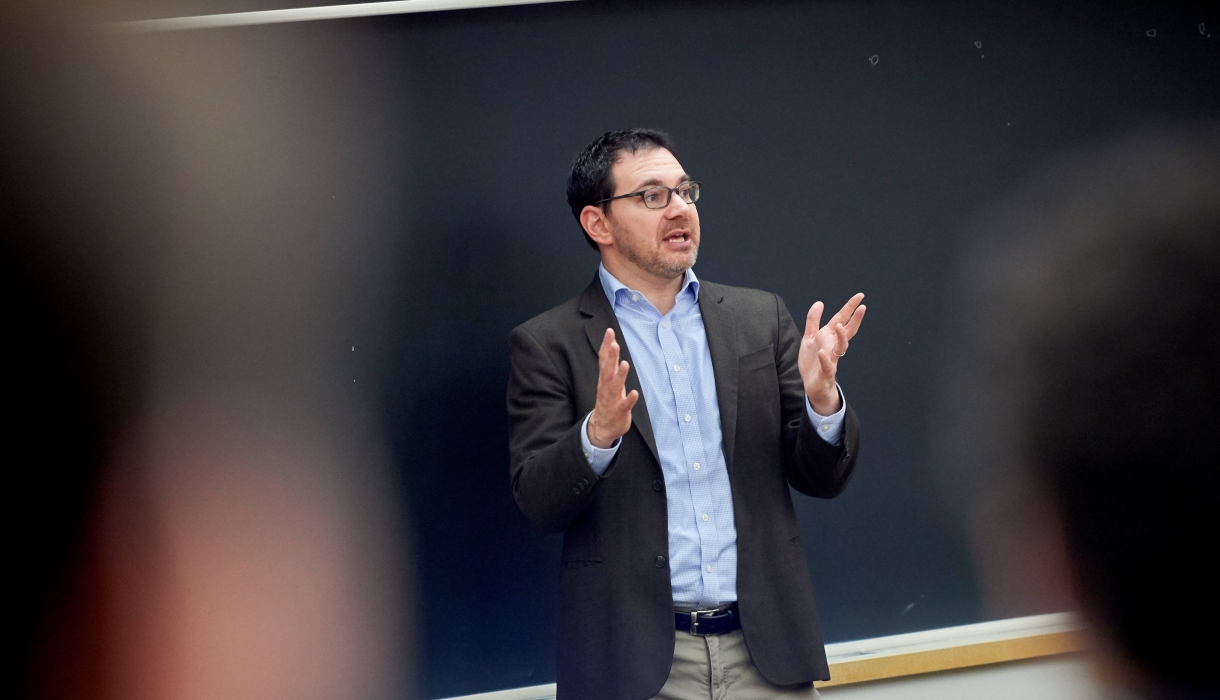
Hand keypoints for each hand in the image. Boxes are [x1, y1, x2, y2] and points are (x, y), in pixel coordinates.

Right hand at [588, 328, 639, 448]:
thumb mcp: (608, 380)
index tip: (609, 331)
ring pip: (614, 386)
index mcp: (604, 378)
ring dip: (620, 376)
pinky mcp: (619, 412)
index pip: (604, 359)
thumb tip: (612, 344)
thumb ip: (610, 363)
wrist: (602, 428)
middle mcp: (605, 387)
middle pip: (607, 370)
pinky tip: (635, 393)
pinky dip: (629, 399)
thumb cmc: (608, 400)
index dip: (606, 345)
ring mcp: (611, 400)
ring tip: (625, 364)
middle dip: (611, 357)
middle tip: (614, 344)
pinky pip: (624, 405)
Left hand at [798, 293, 865, 414]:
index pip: (841, 319)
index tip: (860, 296)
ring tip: (840, 325)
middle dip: (855, 319)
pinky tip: (823, 352)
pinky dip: (826, 359)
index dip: (850, 308)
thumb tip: (820, 302)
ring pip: (840, 347)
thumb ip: (813, 320)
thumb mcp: (810, 337)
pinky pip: (827, 365)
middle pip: (847, 331)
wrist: (813, 385)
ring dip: (841, 337)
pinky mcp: (825, 372)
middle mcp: (833, 346)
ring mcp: (831, 359)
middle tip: (862, 307)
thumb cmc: (813, 361)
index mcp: (829, 336)